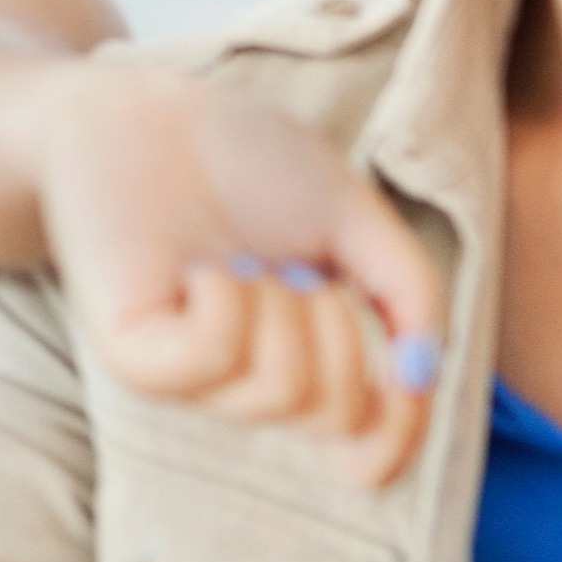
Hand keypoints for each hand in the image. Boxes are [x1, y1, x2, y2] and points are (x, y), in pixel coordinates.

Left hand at [38, 63, 445, 487]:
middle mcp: (249, 379)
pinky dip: (225, 302)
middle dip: (339, 330)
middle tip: (293, 266)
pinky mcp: (136, 358)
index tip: (408, 368)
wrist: (144, 113)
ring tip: (239, 260)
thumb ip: (409, 292)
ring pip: (281, 391)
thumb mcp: (357, 219)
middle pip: (336, 416)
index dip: (400, 432)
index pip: (367, 447)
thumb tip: (424, 378)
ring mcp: (191, 375)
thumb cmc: (245, 158)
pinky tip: (201, 268)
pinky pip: (211, 359)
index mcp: (307, 357)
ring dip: (280, 307)